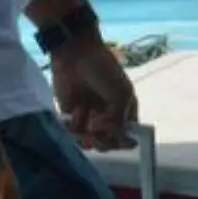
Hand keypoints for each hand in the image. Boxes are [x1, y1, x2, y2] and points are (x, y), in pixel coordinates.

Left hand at [51, 35, 138, 150]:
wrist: (75, 54)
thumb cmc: (103, 70)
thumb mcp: (120, 94)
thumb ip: (119, 120)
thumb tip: (108, 136)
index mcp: (124, 112)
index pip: (127, 137)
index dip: (124, 143)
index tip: (119, 139)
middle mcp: (107, 119)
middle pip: (108, 144)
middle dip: (104, 141)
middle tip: (97, 126)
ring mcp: (89, 119)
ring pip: (90, 143)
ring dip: (88, 137)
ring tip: (86, 121)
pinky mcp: (70, 118)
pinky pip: (73, 135)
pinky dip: (74, 127)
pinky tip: (75, 111)